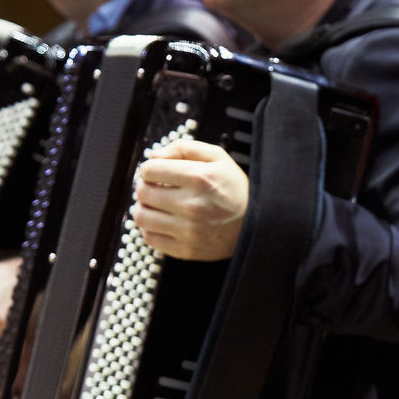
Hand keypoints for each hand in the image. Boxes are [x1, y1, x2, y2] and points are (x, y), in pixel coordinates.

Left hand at [133, 140, 247, 260]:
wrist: (256, 225)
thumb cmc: (235, 189)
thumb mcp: (218, 157)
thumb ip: (184, 148)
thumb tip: (154, 156)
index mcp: (199, 178)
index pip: (149, 170)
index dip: (148, 169)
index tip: (155, 173)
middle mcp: (191, 205)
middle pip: (142, 193)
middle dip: (144, 187)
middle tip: (153, 187)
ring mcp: (187, 230)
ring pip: (141, 217)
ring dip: (142, 208)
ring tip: (153, 205)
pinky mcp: (185, 249)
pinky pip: (150, 239)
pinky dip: (149, 229)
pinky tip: (160, 222)